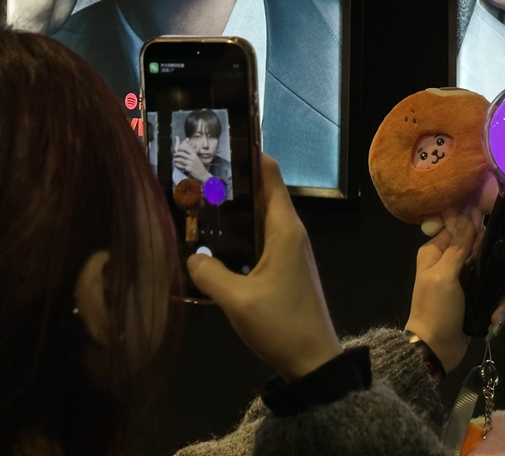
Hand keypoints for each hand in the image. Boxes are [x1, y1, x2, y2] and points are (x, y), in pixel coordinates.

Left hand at [173, 144, 210, 181]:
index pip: (186, 149)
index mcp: (194, 155)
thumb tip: (184, 153)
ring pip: (180, 160)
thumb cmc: (199, 166)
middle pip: (182, 154)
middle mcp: (192, 158)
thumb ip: (191, 155)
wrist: (203, 174)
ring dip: (176, 159)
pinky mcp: (188, 169)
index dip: (181, 148)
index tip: (178, 149)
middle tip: (174, 155)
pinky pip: (181, 166)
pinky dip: (177, 165)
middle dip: (177, 154)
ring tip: (174, 160)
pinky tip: (176, 164)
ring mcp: (190, 163)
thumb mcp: (197, 159)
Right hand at [188, 155, 341, 381]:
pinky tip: (210, 243)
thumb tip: (191, 256)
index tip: (219, 142)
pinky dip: (235, 235)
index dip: (248, 154)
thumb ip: (209, 274)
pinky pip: (256, 240)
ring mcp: (286, 251)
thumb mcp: (238, 300)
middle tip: (191, 174)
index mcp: (284, 228)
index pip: (269, 175)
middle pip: (259, 194)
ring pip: (256, 219)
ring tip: (192, 203)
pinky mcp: (281, 269)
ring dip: (231, 211)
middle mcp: (288, 232)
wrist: (313, 363)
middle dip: (230, 182)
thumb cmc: (282, 324)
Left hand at [404, 211, 504, 373]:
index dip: (483, 233)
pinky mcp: (478, 298)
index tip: (500, 244)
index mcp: (439, 252)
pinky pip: (498, 294)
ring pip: (498, 275)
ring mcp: (469, 281)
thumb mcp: (444, 276)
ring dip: (504, 296)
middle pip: (489, 252)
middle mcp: (454, 262)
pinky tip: (495, 322)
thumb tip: (469, 218)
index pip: (464, 229)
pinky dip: (500, 308)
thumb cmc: (435, 310)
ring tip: (499, 315)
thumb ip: (458, 248)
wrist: (436, 349)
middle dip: (503, 273)